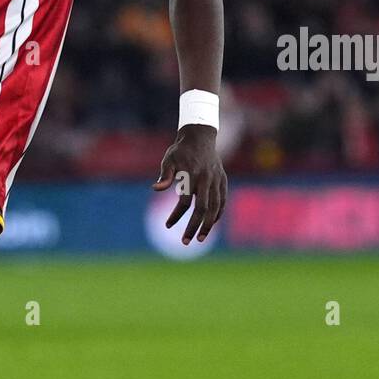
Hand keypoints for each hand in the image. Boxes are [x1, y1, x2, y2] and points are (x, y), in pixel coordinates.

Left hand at [153, 125, 226, 244]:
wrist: (200, 136)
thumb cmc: (180, 150)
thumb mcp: (168, 159)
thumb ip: (165, 175)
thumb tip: (155, 189)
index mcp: (192, 175)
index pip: (185, 202)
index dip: (176, 215)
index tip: (167, 225)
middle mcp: (206, 179)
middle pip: (202, 208)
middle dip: (194, 227)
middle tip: (185, 242)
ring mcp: (217, 180)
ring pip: (215, 207)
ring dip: (208, 225)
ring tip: (200, 239)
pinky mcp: (223, 180)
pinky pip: (222, 201)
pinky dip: (218, 214)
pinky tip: (210, 224)